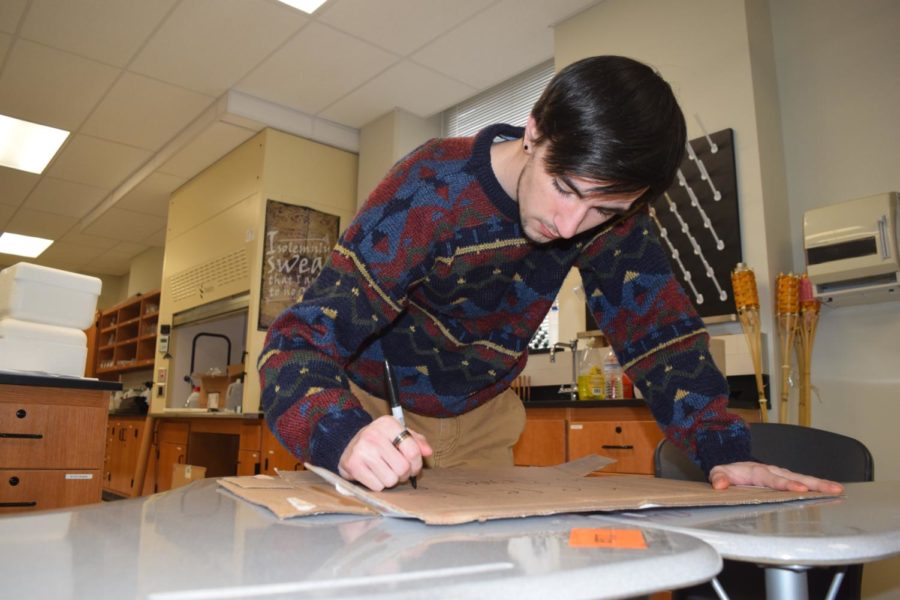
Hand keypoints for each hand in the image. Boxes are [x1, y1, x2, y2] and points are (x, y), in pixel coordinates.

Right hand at [338, 415, 432, 490]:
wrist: (349, 446)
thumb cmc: (379, 441)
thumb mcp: (398, 434)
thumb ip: (416, 441)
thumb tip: (428, 452)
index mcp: (388, 423)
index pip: (413, 450)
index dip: (417, 464)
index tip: (413, 467)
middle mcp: (374, 434)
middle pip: (403, 468)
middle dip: (404, 474)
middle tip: (397, 471)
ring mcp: (362, 450)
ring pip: (391, 480)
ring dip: (391, 480)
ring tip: (384, 471)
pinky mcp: (353, 465)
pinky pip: (377, 486)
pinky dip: (378, 485)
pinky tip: (373, 475)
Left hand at [708, 461, 843, 493]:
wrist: (734, 468)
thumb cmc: (729, 473)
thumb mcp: (719, 473)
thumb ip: (719, 477)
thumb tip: (719, 484)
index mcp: (758, 471)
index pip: (774, 479)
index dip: (787, 484)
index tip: (800, 490)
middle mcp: (773, 471)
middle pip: (796, 477)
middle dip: (815, 483)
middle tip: (833, 489)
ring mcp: (782, 475)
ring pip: (803, 479)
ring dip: (821, 485)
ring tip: (838, 490)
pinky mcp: (786, 480)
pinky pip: (803, 483)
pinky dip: (817, 488)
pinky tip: (831, 493)